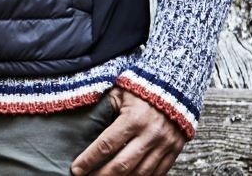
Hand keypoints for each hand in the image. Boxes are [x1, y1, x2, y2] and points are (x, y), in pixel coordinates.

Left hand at [70, 85, 188, 174]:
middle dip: (101, 175)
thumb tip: (85, 122)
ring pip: (139, 174)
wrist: (175, 85)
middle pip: (121, 165)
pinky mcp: (173, 151)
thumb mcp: (120, 92)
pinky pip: (157, 174)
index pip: (106, 145)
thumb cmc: (142, 87)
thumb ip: (105, 107)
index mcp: (133, 118)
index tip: (76, 169)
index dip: (89, 159)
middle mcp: (149, 134)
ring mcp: (163, 145)